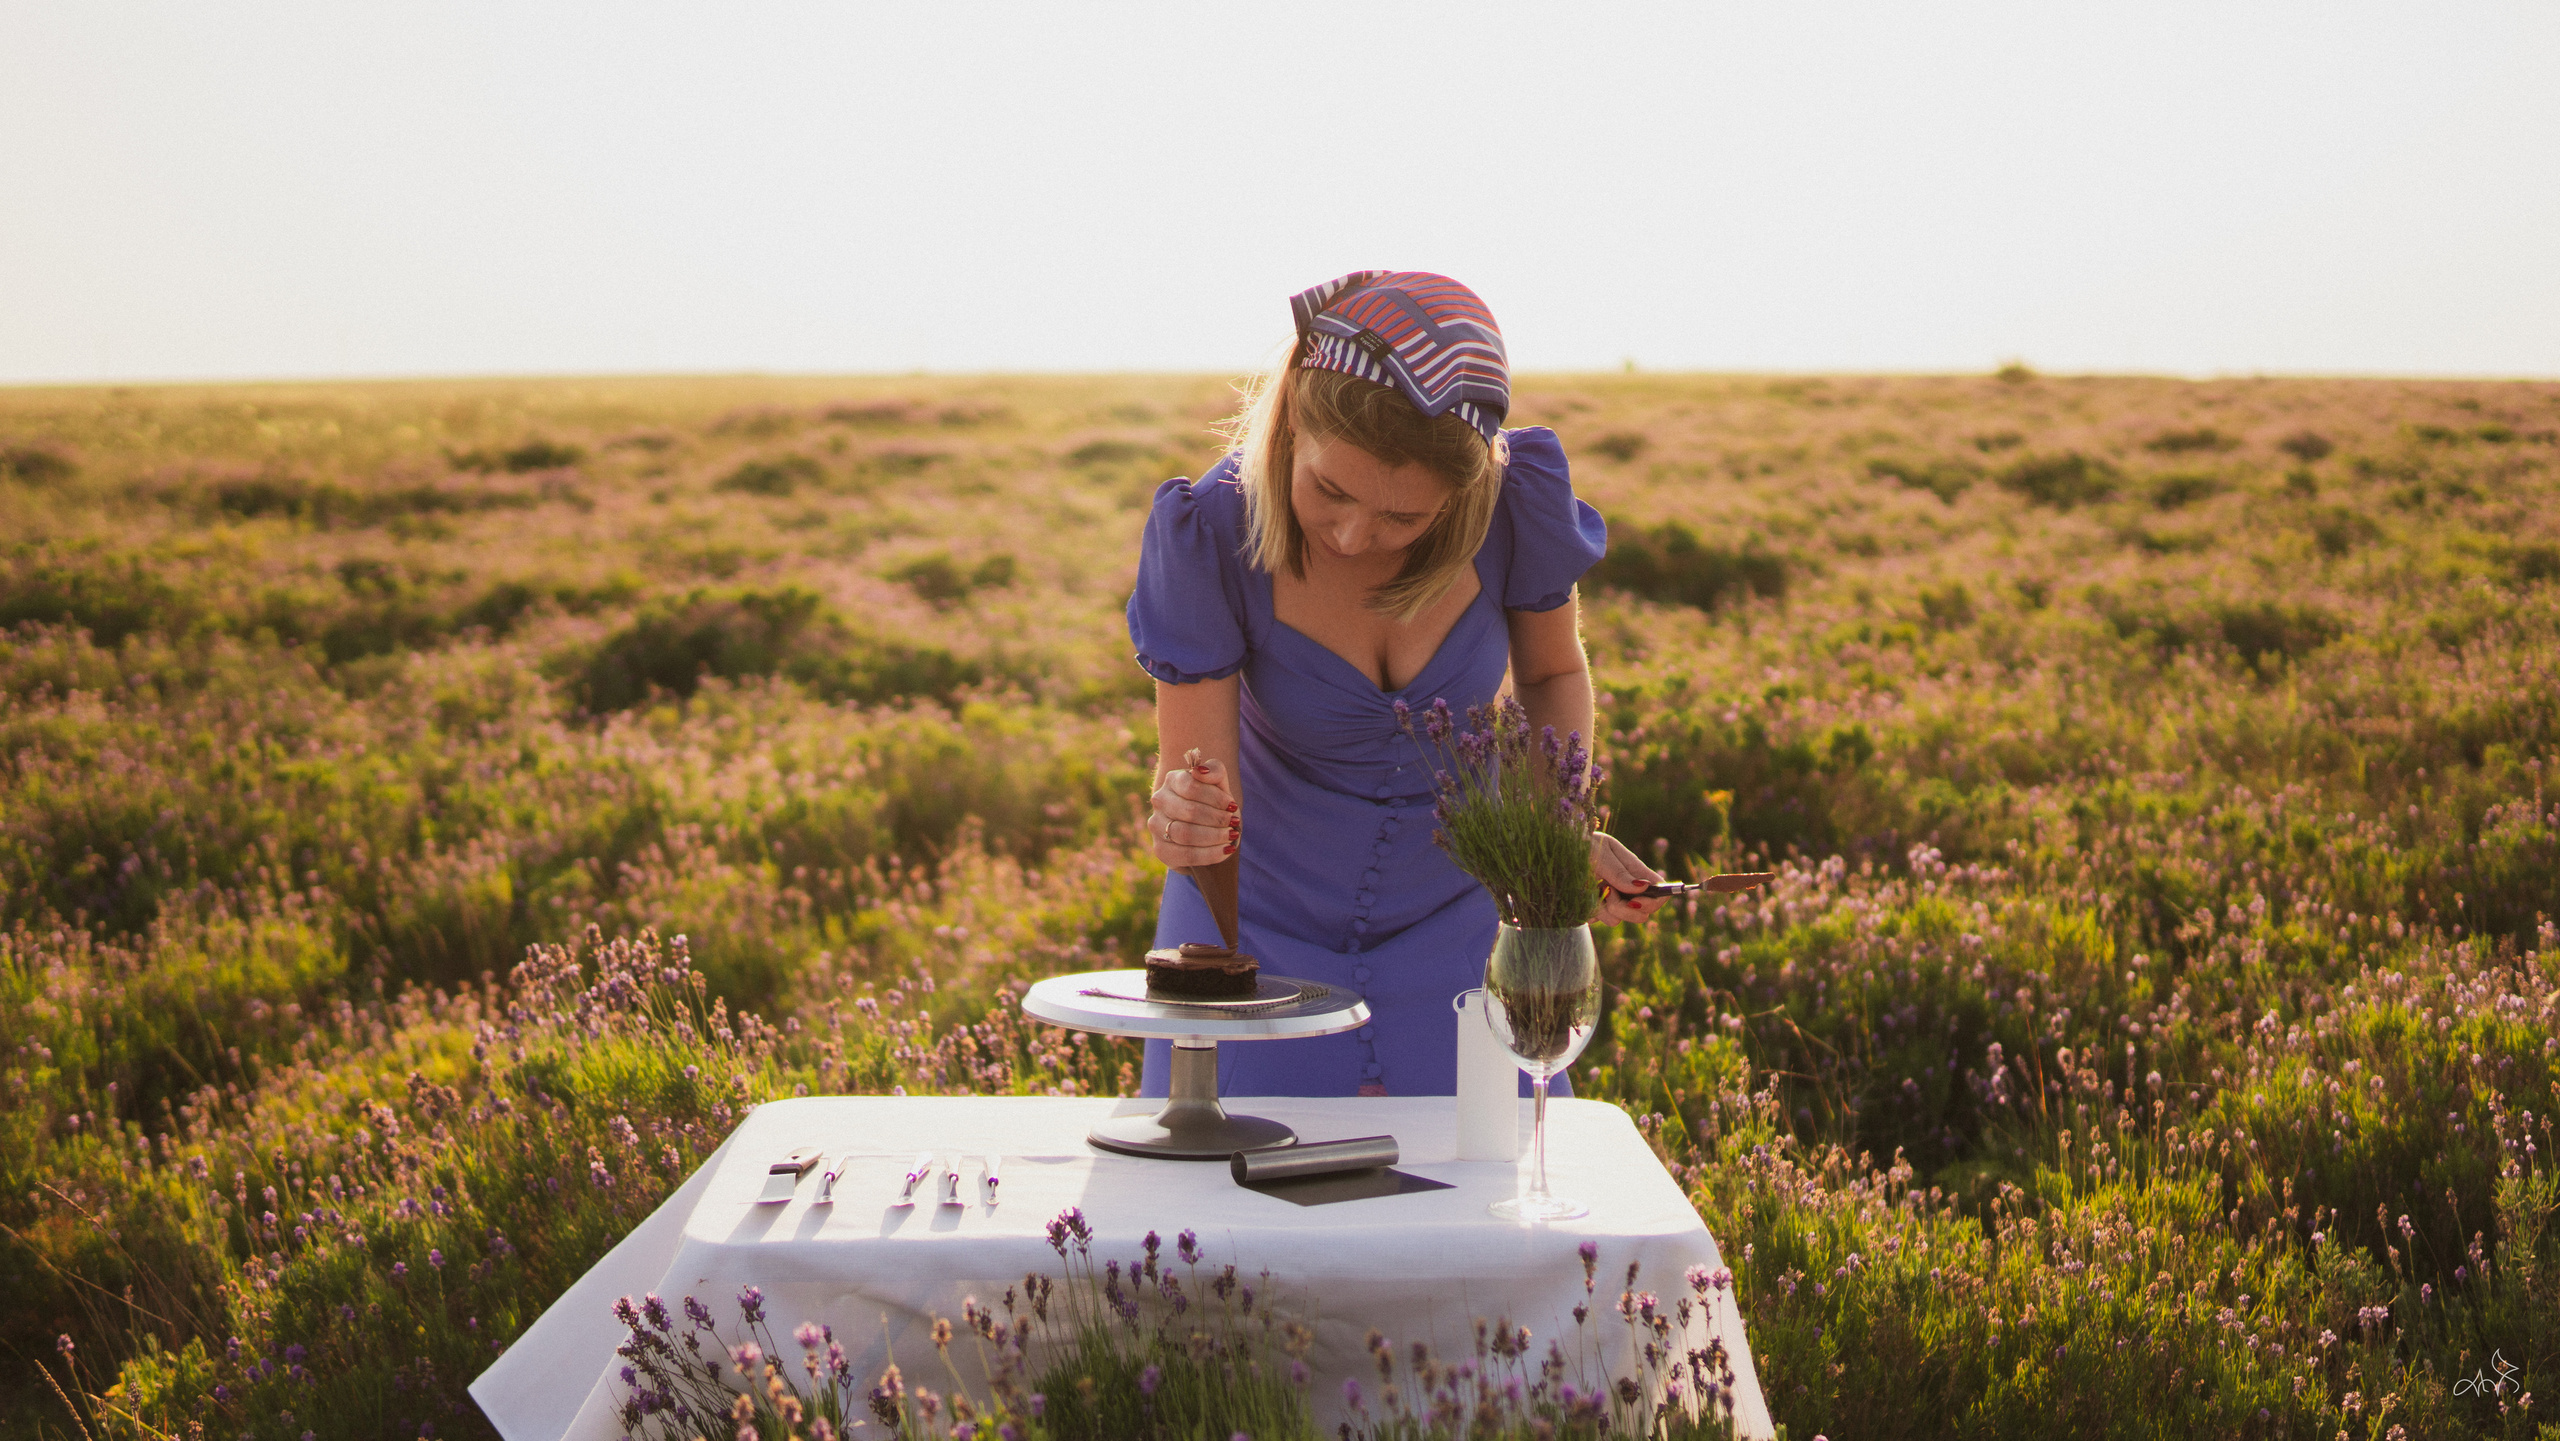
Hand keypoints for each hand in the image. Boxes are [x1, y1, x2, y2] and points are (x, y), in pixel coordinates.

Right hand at [1148, 750, 1237, 867]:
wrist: (1207, 831)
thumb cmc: (1213, 804)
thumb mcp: (1219, 785)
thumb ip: (1215, 771)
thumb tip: (1200, 771)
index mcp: (1172, 780)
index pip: (1191, 786)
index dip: (1215, 797)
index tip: (1232, 806)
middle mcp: (1160, 801)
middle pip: (1189, 811)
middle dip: (1216, 819)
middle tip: (1234, 823)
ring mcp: (1156, 826)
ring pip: (1185, 834)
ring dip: (1214, 836)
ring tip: (1231, 836)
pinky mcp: (1161, 849)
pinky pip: (1186, 855)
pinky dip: (1210, 854)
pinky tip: (1225, 850)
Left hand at [1590, 831, 1665, 925]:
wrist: (1556, 850)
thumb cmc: (1581, 844)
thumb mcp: (1601, 852)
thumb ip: (1619, 872)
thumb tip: (1644, 886)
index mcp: (1634, 869)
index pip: (1659, 890)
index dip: (1654, 901)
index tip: (1634, 902)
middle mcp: (1626, 887)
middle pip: (1642, 913)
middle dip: (1625, 910)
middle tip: (1607, 892)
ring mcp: (1611, 900)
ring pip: (1617, 920)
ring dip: (1603, 908)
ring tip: (1592, 887)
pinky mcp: (1596, 909)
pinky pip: (1598, 920)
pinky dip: (1590, 910)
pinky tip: (1583, 895)